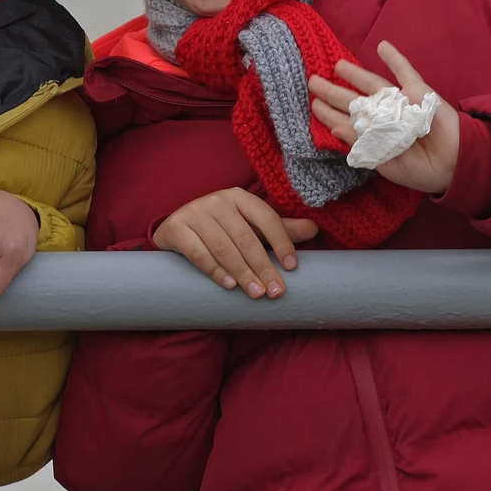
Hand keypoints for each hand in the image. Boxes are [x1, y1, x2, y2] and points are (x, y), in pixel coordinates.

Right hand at [152, 187, 319, 298]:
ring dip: (243, 273)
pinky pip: (198, 253)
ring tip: (257, 294)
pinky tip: (230, 285)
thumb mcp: (249, 226)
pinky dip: (216, 271)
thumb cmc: (220, 229)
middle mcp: (216, 200)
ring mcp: (194, 212)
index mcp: (238, 196)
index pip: (266, 217)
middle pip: (246, 237)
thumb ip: (279, 229)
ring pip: (224, 247)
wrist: (176, 229)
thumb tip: (314, 229)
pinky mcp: (176, 228)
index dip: (282, 241)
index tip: (292, 267)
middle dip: (264, 266)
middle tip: (276, 291)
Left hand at [309, 40, 460, 193]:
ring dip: (355, 73)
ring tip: (337, 65)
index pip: (347, 121)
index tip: (313, 106)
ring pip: (372, 83)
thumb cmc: (419, 170)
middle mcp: (384, 116)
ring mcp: (400, 102)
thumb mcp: (384, 161)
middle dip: (333, 91)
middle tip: (312, 82)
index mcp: (375, 134)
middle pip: (354, 99)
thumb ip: (361, 144)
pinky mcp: (419, 92)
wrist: (454, 165)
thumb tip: (335, 128)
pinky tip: (383, 46)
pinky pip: (405, 72)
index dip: (330, 113)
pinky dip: (395, 59)